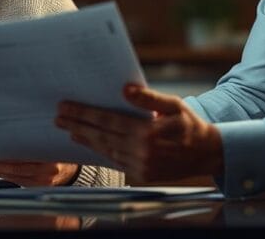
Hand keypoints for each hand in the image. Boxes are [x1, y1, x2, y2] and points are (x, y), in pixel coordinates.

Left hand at [0, 150, 79, 186]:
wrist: (74, 172)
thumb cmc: (62, 154)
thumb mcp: (52, 144)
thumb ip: (36, 142)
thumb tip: (11, 135)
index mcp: (50, 161)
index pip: (19, 159)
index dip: (0, 156)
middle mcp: (45, 174)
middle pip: (12, 169)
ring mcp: (40, 183)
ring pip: (12, 176)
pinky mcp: (36, 187)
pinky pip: (16, 180)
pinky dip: (4, 174)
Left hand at [55, 84, 223, 182]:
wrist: (206, 154)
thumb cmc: (189, 125)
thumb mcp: (173, 104)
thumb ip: (148, 98)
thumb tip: (126, 89)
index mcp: (147, 133)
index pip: (107, 121)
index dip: (84, 113)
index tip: (66, 107)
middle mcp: (141, 152)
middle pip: (101, 136)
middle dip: (77, 124)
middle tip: (58, 116)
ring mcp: (140, 166)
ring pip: (105, 150)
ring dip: (85, 139)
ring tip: (68, 128)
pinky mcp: (141, 174)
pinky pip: (115, 160)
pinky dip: (100, 151)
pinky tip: (90, 143)